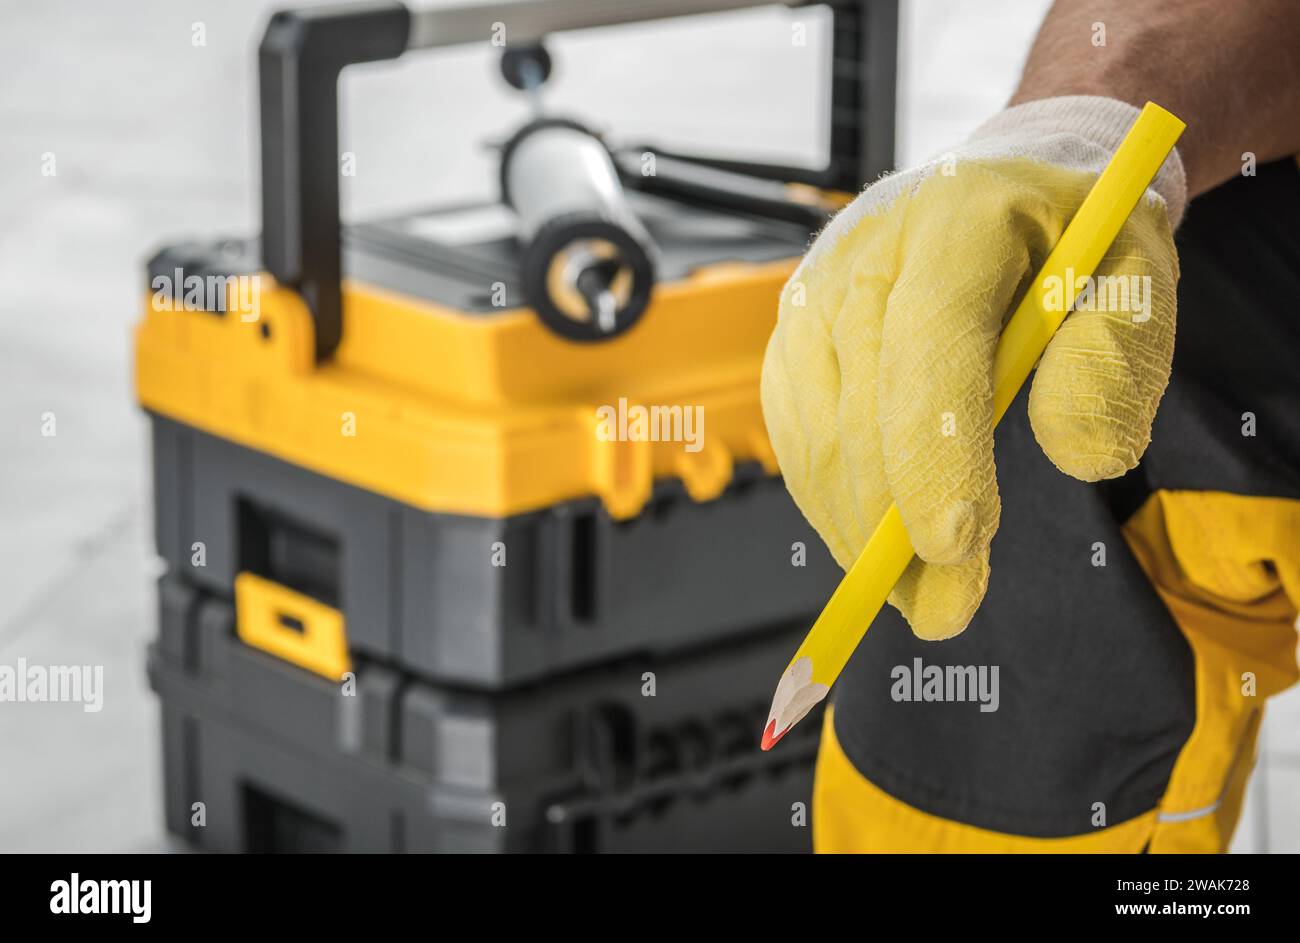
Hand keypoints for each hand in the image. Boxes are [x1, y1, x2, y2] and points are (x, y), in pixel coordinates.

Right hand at [761, 96, 1183, 639]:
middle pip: (863, 407)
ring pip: (817, 436)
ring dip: (859, 532)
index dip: (935, 447)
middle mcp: (862, 254)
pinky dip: (831, 506)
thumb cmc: (1068, 243)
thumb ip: (1116, 358)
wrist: (996, 191)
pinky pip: (797, 439)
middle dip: (899, 524)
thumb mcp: (1132, 278)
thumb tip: (1084, 458)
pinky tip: (874, 548)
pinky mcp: (788, 339)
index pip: (931, 342)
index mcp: (957, 219)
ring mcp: (810, 297)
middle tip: (948, 610)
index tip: (956, 543)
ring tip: (917, 600)